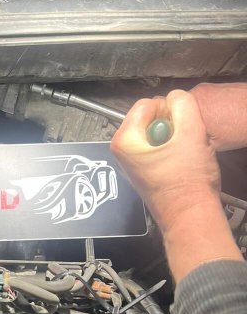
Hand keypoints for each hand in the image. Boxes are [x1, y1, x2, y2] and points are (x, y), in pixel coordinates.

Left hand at [111, 90, 241, 279]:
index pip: (147, 104)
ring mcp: (132, 160)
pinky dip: (173, 149)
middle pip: (150, 118)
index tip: (181, 128)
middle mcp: (122, 149)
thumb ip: (183, 104)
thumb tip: (175, 97)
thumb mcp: (191, 133)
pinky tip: (182, 162)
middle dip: (172, 125)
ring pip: (157, 132)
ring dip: (175, 137)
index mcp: (124, 139)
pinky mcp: (144, 169)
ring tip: (184, 154)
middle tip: (184, 142)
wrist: (191, 216)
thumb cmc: (187, 183)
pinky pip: (159, 147)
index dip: (169, 110)